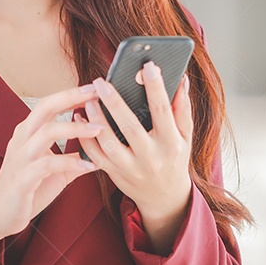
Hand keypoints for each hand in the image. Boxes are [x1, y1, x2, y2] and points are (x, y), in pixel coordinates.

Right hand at [0, 84, 104, 250]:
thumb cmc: (27, 189)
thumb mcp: (56, 170)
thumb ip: (74, 156)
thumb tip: (101, 149)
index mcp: (28, 133)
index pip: (49, 105)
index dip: (71, 94)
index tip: (95, 88)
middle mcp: (22, 140)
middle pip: (44, 108)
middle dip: (71, 97)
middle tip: (96, 94)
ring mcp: (21, 158)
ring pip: (47, 132)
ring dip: (76, 128)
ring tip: (99, 129)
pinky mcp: (22, 178)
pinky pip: (47, 164)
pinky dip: (70, 162)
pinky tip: (89, 165)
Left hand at [75, 63, 193, 252]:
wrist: (165, 198)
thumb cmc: (175, 159)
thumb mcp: (186, 137)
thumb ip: (182, 109)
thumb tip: (181, 80)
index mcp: (171, 144)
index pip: (163, 112)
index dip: (156, 88)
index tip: (148, 66)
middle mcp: (151, 157)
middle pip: (130, 127)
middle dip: (115, 102)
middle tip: (102, 82)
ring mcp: (130, 168)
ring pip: (109, 143)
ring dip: (96, 120)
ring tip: (89, 99)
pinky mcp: (114, 174)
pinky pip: (95, 156)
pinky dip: (85, 138)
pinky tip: (79, 118)